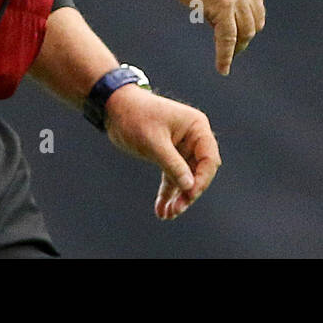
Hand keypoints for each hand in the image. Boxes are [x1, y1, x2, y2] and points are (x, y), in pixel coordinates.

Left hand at [104, 86, 220, 219]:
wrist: (114, 107)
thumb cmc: (136, 117)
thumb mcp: (154, 142)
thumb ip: (173, 165)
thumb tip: (190, 188)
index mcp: (196, 127)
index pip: (208, 158)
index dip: (201, 179)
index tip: (189, 195)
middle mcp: (193, 137)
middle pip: (199, 171)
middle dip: (189, 192)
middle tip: (176, 210)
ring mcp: (181, 147)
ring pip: (186, 178)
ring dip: (178, 197)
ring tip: (168, 215)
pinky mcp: (168, 155)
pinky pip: (172, 177)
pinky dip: (168, 193)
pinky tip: (161, 210)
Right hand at [163, 0, 264, 74]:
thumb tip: (219, 16)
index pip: (256, 6)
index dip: (248, 22)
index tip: (239, 35)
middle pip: (253, 21)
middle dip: (244, 37)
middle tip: (233, 49)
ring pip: (244, 32)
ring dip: (236, 48)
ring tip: (226, 59)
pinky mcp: (223, 7)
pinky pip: (228, 39)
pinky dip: (225, 56)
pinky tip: (222, 68)